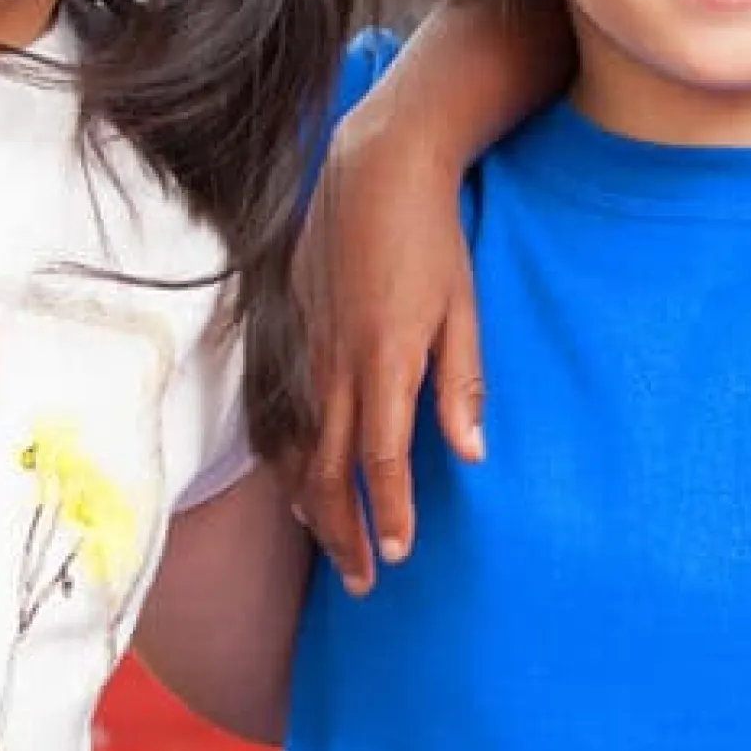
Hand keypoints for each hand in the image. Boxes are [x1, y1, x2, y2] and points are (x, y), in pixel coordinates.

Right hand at [285, 124, 484, 595]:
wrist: (375, 170)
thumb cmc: (431, 239)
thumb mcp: (463, 311)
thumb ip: (462, 386)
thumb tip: (471, 455)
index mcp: (385, 360)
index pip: (382, 459)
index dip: (387, 513)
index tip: (395, 555)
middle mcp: (334, 362)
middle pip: (327, 469)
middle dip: (343, 531)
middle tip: (362, 581)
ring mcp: (304, 347)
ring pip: (294, 448)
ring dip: (310, 505)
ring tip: (330, 546)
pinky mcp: (287, 330)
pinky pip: (279, 413)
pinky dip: (285, 461)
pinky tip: (295, 485)